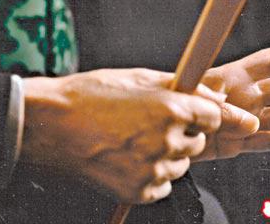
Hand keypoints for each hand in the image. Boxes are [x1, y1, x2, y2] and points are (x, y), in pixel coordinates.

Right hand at [22, 69, 221, 203]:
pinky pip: (162, 184)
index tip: (195, 112)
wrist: (53, 125)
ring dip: (167, 153)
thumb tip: (216, 97)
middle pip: (198, 141)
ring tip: (132, 138)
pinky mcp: (140, 192)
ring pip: (180, 164)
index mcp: (170, 109)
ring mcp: (153, 170)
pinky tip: (126, 155)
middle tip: (149, 121)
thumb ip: (180, 86)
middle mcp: (167, 141)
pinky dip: (151, 173)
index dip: (204, 112)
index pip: (214, 117)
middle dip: (182, 132)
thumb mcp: (136, 77)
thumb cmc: (90, 95)